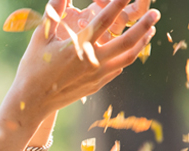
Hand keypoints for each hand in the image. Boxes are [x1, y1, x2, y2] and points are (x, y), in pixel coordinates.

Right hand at [6, 0, 158, 121]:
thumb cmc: (32, 68)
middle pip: (127, 41)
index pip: (104, 20)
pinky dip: (127, 57)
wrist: (32, 102)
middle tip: (156, 13)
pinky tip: (130, 50)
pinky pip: (118, 69)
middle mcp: (92, 61)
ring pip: (128, 58)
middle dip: (144, 25)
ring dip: (141, 43)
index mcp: (79, 46)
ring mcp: (97, 75)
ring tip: (150, 31)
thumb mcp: (40, 38)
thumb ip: (53, 14)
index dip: (118, 3)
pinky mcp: (97, 85)